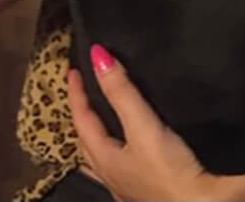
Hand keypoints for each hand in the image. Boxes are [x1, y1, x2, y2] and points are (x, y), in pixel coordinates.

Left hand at [67, 45, 244, 201]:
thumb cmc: (170, 172)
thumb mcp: (143, 127)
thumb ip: (122, 92)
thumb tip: (98, 56)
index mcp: (105, 159)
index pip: (81, 120)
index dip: (76, 93)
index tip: (74, 69)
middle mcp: (112, 175)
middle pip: (88, 140)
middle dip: (83, 114)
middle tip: (83, 89)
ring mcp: (128, 186)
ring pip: (102, 157)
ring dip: (98, 135)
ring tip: (101, 119)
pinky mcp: (148, 190)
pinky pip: (122, 166)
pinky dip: (118, 150)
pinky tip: (130, 150)